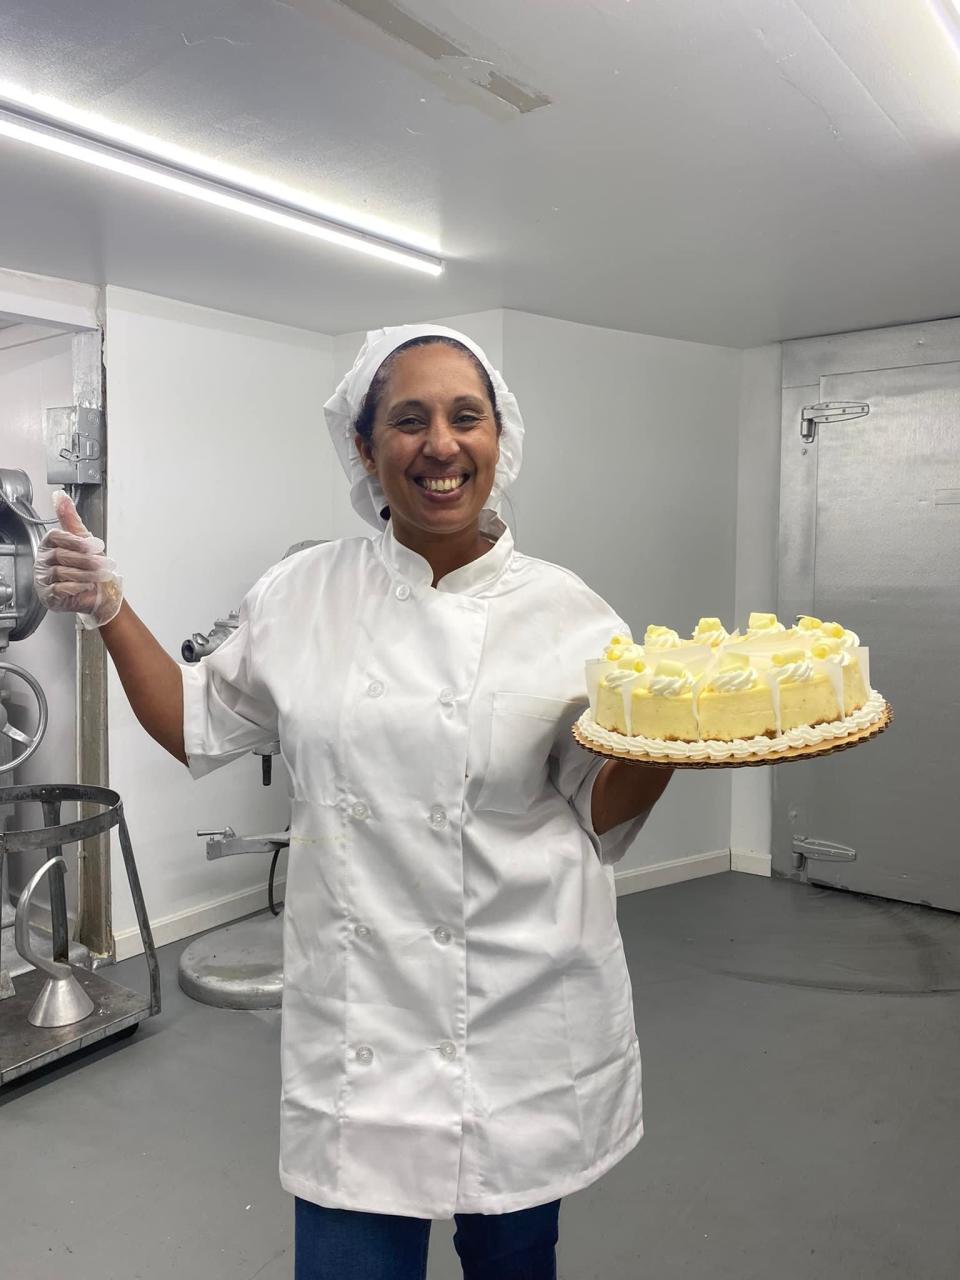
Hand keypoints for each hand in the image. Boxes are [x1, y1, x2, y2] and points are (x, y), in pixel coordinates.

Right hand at [33, 491, 123, 628]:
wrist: (98, 593)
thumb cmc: (90, 566)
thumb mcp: (83, 539)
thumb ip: (71, 518)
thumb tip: (60, 496)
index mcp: (50, 544)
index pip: (57, 537)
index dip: (77, 542)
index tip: (96, 546)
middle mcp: (44, 560)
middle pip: (62, 555)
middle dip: (87, 560)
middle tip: (105, 563)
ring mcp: (44, 578)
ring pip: (63, 572)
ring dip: (86, 574)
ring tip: (101, 575)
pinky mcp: (48, 595)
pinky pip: (60, 589)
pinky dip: (77, 587)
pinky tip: (87, 586)